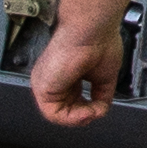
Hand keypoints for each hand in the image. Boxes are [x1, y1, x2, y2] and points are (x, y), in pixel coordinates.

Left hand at [26, 14, 119, 128]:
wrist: (92, 29)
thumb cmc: (98, 41)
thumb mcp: (103, 77)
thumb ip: (100, 97)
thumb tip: (100, 110)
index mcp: (63, 75)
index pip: (70, 102)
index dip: (85, 109)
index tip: (98, 107)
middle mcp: (51, 79)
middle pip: (63, 110)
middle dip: (82, 115)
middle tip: (96, 111)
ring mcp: (45, 83)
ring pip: (57, 115)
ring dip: (79, 118)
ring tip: (93, 111)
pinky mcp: (43, 87)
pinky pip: (54, 114)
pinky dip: (73, 118)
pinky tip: (86, 111)